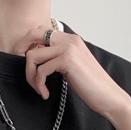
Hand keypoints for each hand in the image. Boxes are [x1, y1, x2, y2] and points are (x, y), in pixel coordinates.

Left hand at [13, 25, 129, 118]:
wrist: (109, 97)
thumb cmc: (92, 87)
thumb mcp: (71, 69)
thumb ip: (57, 60)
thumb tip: (37, 62)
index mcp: (70, 40)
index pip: (41, 32)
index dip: (28, 45)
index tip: (26, 64)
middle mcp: (69, 40)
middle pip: (33, 36)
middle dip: (22, 53)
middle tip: (25, 72)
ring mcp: (68, 49)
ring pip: (33, 55)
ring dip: (31, 76)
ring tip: (39, 89)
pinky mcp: (67, 61)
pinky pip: (41, 70)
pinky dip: (39, 85)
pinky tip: (45, 94)